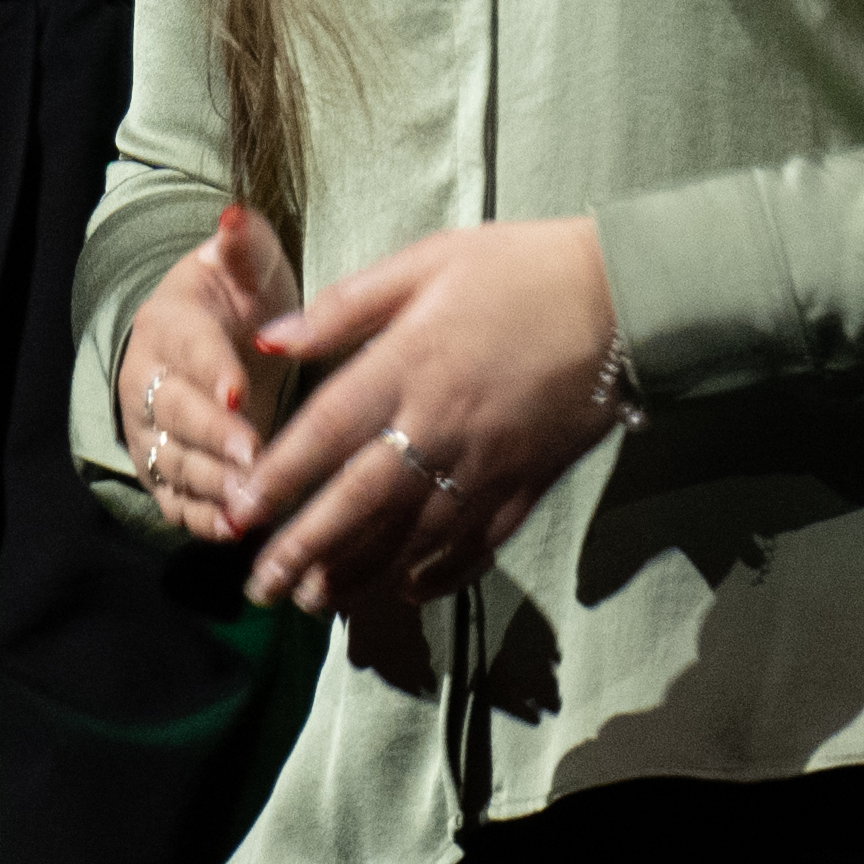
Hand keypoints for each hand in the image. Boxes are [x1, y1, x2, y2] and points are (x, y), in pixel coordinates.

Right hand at [110, 203, 302, 548]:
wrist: (204, 342)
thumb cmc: (236, 299)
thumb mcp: (245, 266)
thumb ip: (244, 245)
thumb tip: (235, 214)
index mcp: (170, 324)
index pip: (189, 348)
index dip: (212, 371)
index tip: (240, 392)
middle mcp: (149, 380)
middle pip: (175, 412)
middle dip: (214, 437)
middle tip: (254, 456)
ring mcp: (151, 432)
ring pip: (175, 461)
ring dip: (211, 484)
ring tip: (250, 502)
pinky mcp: (163, 472)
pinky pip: (175, 500)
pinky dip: (201, 519)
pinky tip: (234, 530)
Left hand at [236, 213, 612, 626]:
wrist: (624, 296)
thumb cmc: (519, 268)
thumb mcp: (427, 261)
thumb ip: (346, 305)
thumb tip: (272, 338)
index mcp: (410, 362)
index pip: (329, 430)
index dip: (281, 476)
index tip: (239, 511)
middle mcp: (444, 423)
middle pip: (362, 500)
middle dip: (306, 549)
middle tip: (261, 588)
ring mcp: (489, 461)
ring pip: (414, 533)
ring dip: (360, 572)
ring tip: (315, 601)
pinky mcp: (529, 483)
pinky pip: (478, 542)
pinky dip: (441, 572)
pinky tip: (406, 590)